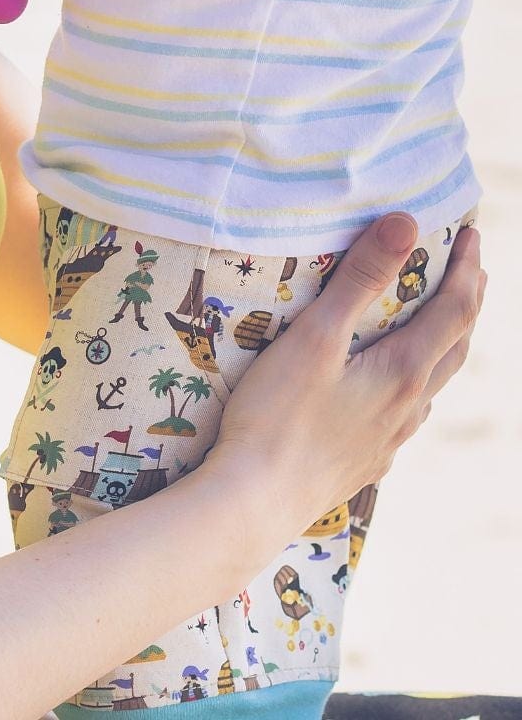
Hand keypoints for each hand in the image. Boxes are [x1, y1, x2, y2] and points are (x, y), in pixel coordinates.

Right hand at [208, 214, 483, 546]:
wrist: (255, 502)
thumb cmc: (279, 416)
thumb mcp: (316, 336)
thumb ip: (360, 279)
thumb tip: (404, 224)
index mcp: (402, 373)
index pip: (455, 311)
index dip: (466, 269)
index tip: (470, 233)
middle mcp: (407, 409)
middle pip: (456, 348)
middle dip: (467, 303)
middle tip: (471, 269)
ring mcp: (389, 441)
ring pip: (434, 386)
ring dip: (446, 345)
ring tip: (442, 323)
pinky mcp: (365, 462)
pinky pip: (408, 416)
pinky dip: (417, 384)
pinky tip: (397, 392)